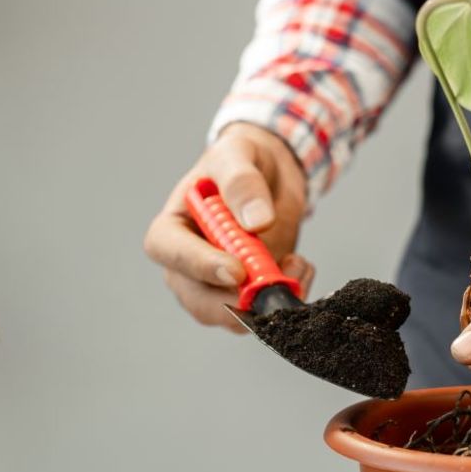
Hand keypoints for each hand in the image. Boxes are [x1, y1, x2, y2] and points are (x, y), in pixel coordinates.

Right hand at [144, 122, 313, 331]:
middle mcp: (187, 267)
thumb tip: (256, 222)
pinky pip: (263, 313)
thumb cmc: (241, 162)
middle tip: (276, 281)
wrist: (270, 176)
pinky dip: (287, 298)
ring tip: (296, 265)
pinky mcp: (247, 296)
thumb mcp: (238, 154)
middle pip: (200, 302)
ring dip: (269, 301)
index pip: (172, 255)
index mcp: (171, 230)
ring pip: (233, 317)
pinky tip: (300, 269)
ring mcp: (216, 288)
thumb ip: (242, 183)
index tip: (236, 269)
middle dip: (239, 301)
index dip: (202, 266)